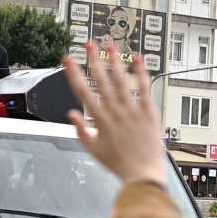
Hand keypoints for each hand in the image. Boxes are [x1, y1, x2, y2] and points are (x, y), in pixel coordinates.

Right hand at [64, 42, 164, 187]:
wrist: (142, 173)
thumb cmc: (118, 164)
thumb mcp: (93, 150)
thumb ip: (81, 131)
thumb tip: (72, 114)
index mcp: (99, 120)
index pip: (82, 91)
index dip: (74, 73)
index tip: (68, 60)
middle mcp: (115, 112)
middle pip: (101, 80)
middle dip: (94, 60)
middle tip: (89, 44)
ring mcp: (132, 110)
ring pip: (121, 80)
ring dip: (115, 61)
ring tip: (111, 46)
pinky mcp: (148, 112)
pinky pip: (144, 88)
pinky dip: (141, 73)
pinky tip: (138, 59)